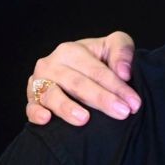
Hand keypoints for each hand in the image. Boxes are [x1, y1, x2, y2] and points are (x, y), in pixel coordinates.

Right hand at [26, 32, 140, 125]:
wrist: (79, 69)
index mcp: (72, 51)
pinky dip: (36, 112)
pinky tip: (46, 119)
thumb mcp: (113, 46)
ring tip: (84, 119)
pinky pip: (30, 106)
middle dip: (101, 99)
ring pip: (52, 95)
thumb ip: (122, 52)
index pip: (97, 71)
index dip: (117, 87)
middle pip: (78, 84)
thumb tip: (124, 72)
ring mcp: (40, 82)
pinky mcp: (32, 98)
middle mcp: (52, 64)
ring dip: (67, 107)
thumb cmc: (98, 58)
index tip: (134, 103)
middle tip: (122, 113)